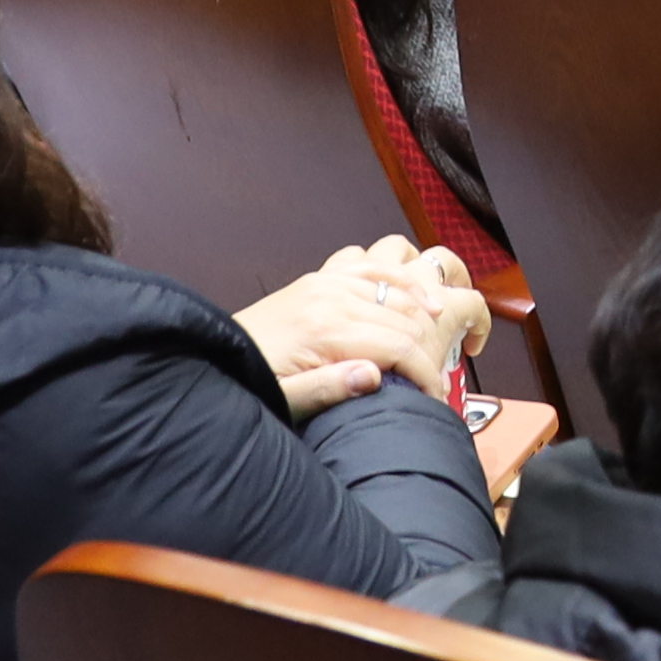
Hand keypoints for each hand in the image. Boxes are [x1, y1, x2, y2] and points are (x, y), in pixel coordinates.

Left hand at [237, 240, 488, 411]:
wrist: (214, 355)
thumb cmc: (252, 381)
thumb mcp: (286, 399)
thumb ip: (328, 389)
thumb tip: (373, 377)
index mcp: (326, 329)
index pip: (399, 345)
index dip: (426, 373)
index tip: (435, 397)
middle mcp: (331, 296)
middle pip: (406, 314)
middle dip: (435, 343)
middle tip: (447, 371)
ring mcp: (328, 281)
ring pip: (397, 278)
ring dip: (427, 298)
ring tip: (446, 324)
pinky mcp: (322, 277)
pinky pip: (373, 261)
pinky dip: (401, 271)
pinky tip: (415, 291)